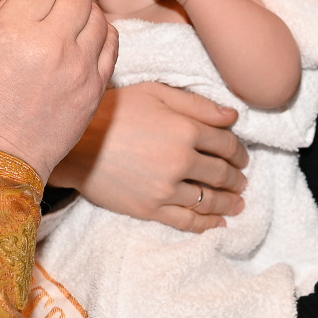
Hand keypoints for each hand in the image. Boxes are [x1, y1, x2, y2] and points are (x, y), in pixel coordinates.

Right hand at [0, 0, 118, 181]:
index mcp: (14, 33)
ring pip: (99, 14)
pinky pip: (113, 43)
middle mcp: (52, 45)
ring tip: (69, 24)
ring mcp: (80, 67)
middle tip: (51, 5)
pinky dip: (101, 35)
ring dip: (84, 13)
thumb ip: (6, 14)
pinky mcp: (96, 87)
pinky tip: (86, 42)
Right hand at [49, 82, 248, 231]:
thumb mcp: (155, 94)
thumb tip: (233, 116)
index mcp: (186, 130)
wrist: (74, 144)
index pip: (226, 144)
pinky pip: (186, 220)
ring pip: (208, 199)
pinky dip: (207, 224)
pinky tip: (219, 223)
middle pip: (221, 173)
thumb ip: (197, 105)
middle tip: (243, 180)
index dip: (239, 151)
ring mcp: (166, 188)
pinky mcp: (150, 209)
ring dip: (228, 202)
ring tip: (238, 202)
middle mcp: (181, 161)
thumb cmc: (113, 111)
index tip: (242, 156)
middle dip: (237, 178)